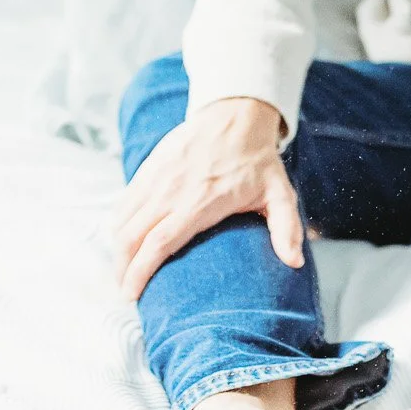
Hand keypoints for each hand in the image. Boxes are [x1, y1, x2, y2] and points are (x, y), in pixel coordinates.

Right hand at [113, 95, 302, 300]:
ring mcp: (156, 177)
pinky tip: (124, 240)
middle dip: (122, 269)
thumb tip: (294, 262)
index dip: (140, 271)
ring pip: (122, 220)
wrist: (236, 115)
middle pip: (132, 236)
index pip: (160, 242)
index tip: (132, 294)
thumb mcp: (279, 193)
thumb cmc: (257, 160)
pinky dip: (118, 224)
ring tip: (123, 271)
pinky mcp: (148, 166)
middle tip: (126, 290)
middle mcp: (172, 191)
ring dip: (117, 250)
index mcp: (200, 202)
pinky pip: (124, 201)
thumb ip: (286, 228)